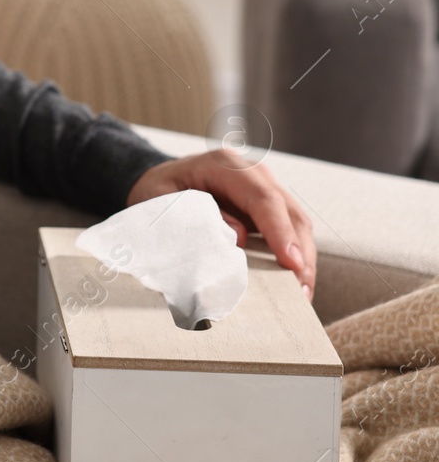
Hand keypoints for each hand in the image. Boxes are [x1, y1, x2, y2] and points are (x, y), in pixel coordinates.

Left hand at [126, 150, 316, 301]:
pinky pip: (290, 230)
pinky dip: (295, 256)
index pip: (263, 198)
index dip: (279, 231)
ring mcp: (264, 188)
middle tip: (302, 291)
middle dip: (300, 252)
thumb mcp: (162, 200)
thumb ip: (195, 217)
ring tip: (303, 295)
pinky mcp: (268, 208)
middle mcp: (252, 174)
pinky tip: (295, 282)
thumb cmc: (158, 191)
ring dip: (303, 258)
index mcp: (224, 165)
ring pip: (297, 222)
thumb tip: (238, 237)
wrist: (161, 180)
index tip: (291, 262)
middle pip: (288, 210)